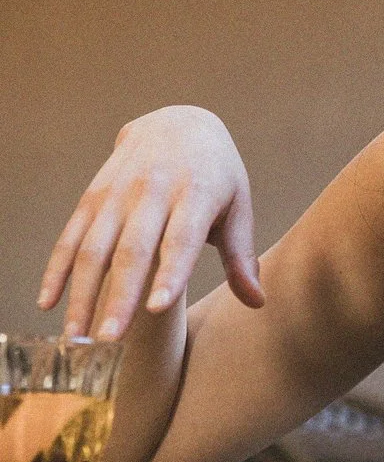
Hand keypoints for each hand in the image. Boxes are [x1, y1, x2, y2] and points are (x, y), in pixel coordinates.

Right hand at [39, 105, 262, 339]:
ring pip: (95, 247)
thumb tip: (257, 302)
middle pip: (133, 249)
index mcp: (197, 193)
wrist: (179, 120)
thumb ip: (240, 255)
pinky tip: (48, 303)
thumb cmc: (217, 174)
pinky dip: (57, 270)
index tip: (159, 307)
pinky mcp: (93, 195)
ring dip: (82, 293)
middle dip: (119, 295)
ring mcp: (118, 192)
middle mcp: (154, 191)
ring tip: (77, 336)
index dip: (170, 272)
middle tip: (110, 340)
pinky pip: (70, 235)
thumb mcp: (238, 206)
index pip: (181, 238)